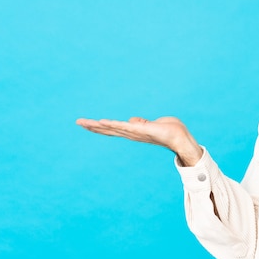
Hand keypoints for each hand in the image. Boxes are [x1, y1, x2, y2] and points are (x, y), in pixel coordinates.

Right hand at [76, 116, 202, 165]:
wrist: (180, 138)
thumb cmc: (170, 131)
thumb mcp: (153, 124)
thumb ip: (141, 123)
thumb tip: (131, 120)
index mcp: (134, 132)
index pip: (114, 128)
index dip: (101, 126)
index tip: (88, 123)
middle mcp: (132, 134)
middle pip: (109, 129)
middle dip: (93, 126)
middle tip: (78, 122)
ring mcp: (135, 133)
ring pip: (113, 128)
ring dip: (98, 125)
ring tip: (85, 122)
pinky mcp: (140, 130)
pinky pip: (124, 127)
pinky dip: (113, 124)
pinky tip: (102, 122)